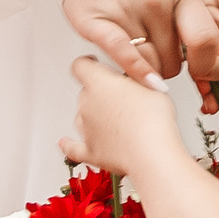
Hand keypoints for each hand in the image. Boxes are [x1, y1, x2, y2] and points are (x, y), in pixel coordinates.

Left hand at [58, 55, 185, 177]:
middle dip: (100, 93)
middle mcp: (86, 104)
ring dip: (94, 117)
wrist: (151, 154)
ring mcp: (85, 129)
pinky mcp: (90, 151)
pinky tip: (65, 143)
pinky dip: (69, 145)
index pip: (81, 65)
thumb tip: (141, 70)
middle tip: (123, 98)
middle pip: (85, 92)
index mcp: (98, 82)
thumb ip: (140, 76)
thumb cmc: (154, 120)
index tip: (94, 63)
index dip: (87, 63)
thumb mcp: (153, 86)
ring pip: (82, 117)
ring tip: (118, 121)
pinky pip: (73, 147)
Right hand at [62, 0, 218, 90]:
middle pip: (174, 60)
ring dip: (148, 66)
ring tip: (142, 53)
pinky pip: (123, 56)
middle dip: (169, 64)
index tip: (200, 69)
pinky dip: (137, 72)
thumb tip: (205, 50)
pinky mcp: (96, 22)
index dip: (205, 62)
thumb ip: (190, 14)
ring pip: (150, 64)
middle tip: (159, 54)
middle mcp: (153, 1)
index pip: (204, 38)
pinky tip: (145, 80)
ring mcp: (125, 11)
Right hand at [202, 0, 218, 102]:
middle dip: (198, 57)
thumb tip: (195, 69)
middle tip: (200, 79)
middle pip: (203, 30)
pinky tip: (213, 103)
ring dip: (204, 77)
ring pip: (208, 54)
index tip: (204, 42)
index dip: (201, 18)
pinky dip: (214, 86)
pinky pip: (218, 71)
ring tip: (207, 99)